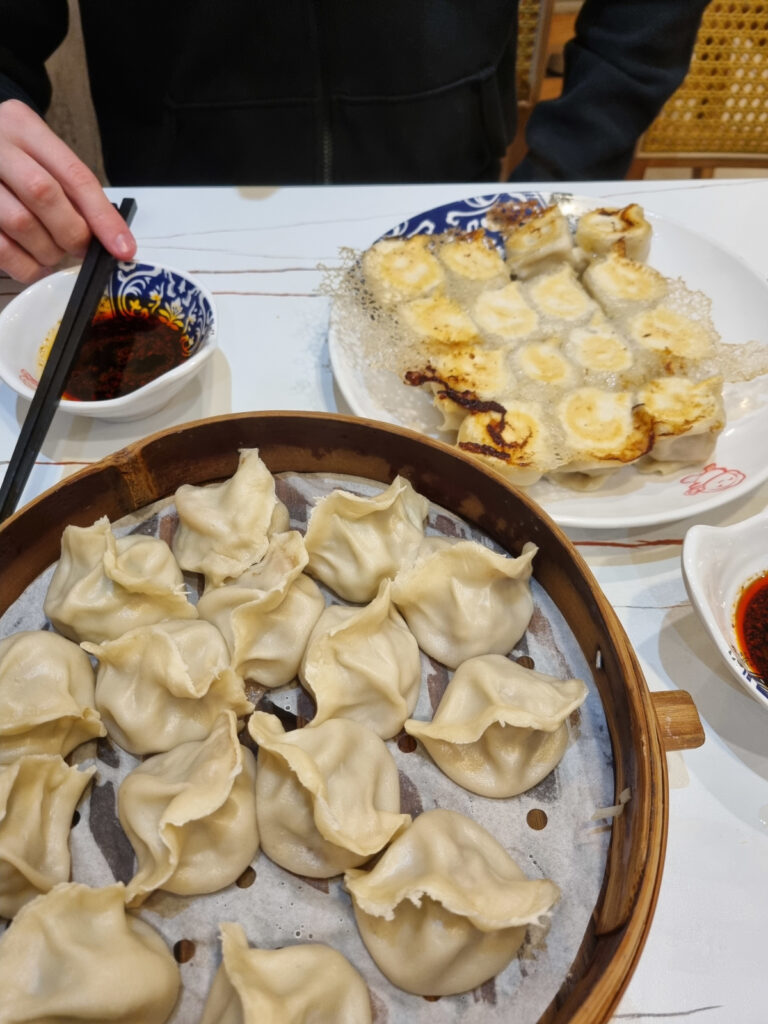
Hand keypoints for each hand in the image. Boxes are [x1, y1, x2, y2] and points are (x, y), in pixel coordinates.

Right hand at [0, 99, 135, 282]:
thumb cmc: (11, 158)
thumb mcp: (39, 154)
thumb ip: (69, 188)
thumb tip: (106, 237)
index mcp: (23, 127)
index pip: (74, 174)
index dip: (104, 217)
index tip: (123, 248)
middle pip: (44, 194)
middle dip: (72, 232)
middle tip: (80, 248)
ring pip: (21, 223)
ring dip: (48, 251)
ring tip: (53, 252)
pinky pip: (1, 249)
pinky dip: (26, 266)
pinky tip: (35, 265)